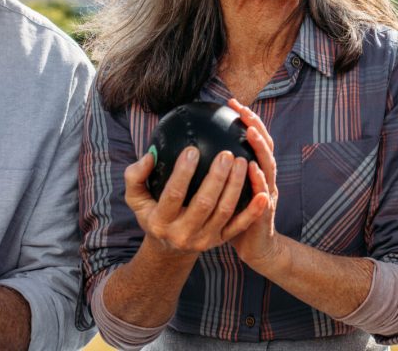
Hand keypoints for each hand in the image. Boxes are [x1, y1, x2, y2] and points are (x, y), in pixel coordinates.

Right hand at [122, 120, 262, 257]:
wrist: (169, 248)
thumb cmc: (152, 212)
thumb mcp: (136, 198)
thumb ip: (135, 176)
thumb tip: (150, 156)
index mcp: (161, 221)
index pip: (173, 195)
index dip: (183, 173)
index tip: (193, 149)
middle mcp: (183, 233)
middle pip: (204, 204)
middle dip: (217, 178)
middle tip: (227, 154)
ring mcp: (204, 239)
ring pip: (224, 212)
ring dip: (235, 187)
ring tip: (242, 162)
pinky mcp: (220, 241)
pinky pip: (239, 226)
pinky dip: (252, 212)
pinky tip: (262, 193)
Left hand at [225, 99, 280, 266]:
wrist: (254, 247)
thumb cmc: (233, 217)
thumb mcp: (225, 190)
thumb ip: (212, 171)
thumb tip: (187, 149)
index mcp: (255, 171)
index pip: (254, 140)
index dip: (248, 121)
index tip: (232, 102)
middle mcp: (265, 178)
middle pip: (265, 147)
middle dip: (256, 126)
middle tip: (243, 110)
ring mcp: (268, 194)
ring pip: (268, 167)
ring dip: (260, 149)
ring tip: (251, 133)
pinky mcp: (266, 213)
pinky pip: (263, 196)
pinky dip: (260, 181)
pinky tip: (252, 171)